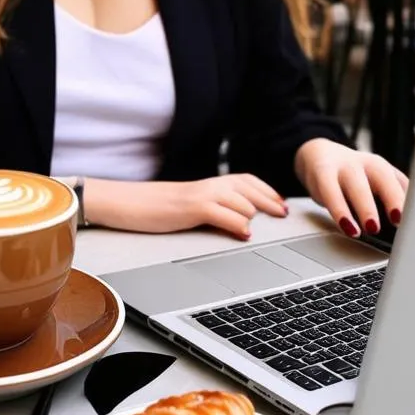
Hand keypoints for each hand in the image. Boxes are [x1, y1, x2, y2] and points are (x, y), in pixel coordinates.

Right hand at [82, 175, 287, 240]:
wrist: (130, 202)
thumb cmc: (160, 207)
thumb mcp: (193, 204)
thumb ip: (215, 207)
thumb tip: (239, 220)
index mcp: (212, 182)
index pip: (248, 181)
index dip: (268, 192)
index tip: (281, 204)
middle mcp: (211, 184)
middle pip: (250, 189)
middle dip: (270, 202)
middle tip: (284, 214)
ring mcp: (202, 194)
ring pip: (240, 201)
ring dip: (255, 215)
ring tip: (266, 226)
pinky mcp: (192, 207)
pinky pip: (223, 213)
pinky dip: (238, 223)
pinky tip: (245, 234)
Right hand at [294, 138, 407, 237]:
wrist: (319, 156)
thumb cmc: (354, 178)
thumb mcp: (374, 185)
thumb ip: (390, 200)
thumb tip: (405, 228)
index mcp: (384, 168)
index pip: (401, 183)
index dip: (410, 200)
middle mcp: (367, 164)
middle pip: (383, 177)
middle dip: (392, 199)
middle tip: (398, 221)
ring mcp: (345, 167)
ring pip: (357, 186)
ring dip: (365, 208)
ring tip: (371, 229)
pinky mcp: (323, 173)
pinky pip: (331, 192)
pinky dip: (339, 210)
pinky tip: (347, 226)